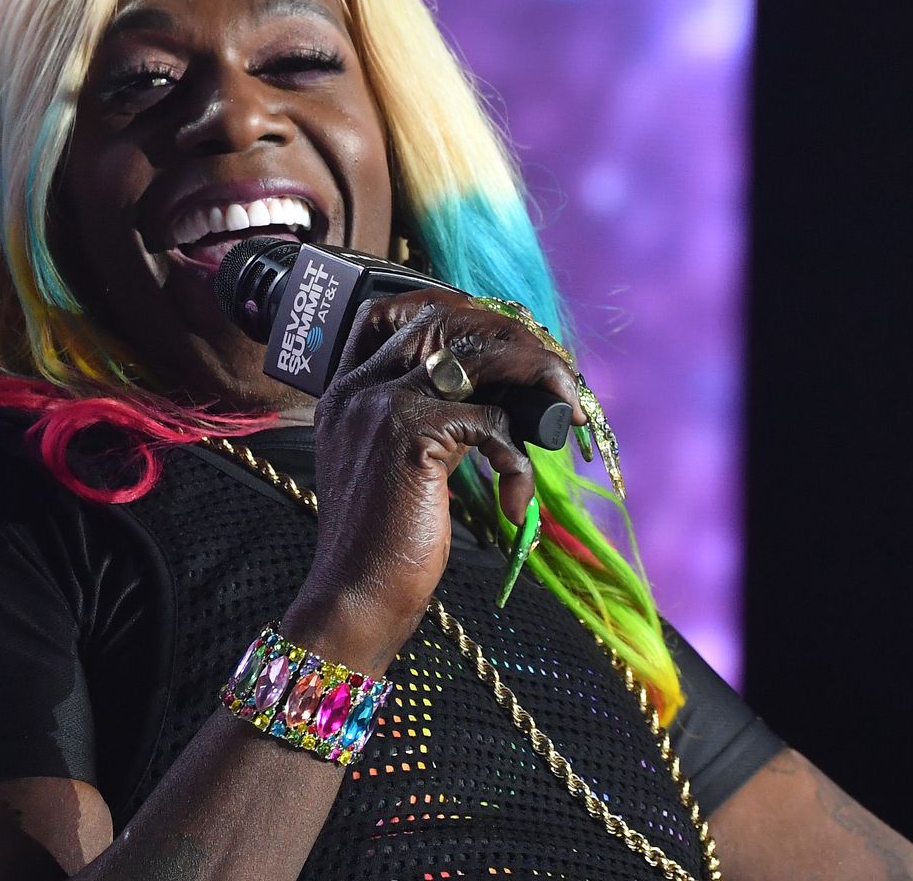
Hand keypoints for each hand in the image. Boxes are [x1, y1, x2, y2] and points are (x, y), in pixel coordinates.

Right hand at [283, 291, 585, 668]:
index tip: (506, 343)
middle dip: (512, 338)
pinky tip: (516, 502)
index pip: (396, 313)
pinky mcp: (412, 436)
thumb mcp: (400, 464)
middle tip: (554, 378)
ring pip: (478, 353)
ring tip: (564, 411)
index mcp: (348, 390)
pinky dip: (518, 459)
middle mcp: (360, 387)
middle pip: (447, 318)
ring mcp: (383, 405)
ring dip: (537, 375)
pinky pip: (492, 420)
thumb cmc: (383, 543)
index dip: (457, 312)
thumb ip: (432, 419)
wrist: (355, 599)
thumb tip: (503, 395)